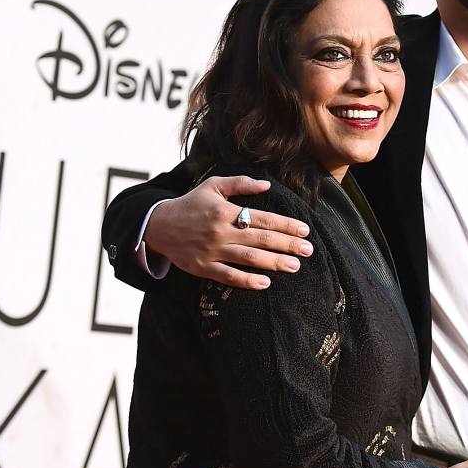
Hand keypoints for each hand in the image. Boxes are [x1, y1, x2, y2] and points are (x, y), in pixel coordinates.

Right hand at [144, 176, 311, 288]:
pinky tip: (265, 283)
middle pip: (261, 239)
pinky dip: (247, 281)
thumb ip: (240, 184)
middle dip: (287, 244)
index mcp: (225, 211)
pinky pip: (228, 276)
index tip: (304, 231)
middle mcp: (221, 231)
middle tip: (308, 250)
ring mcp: (212, 251)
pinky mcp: (203, 267)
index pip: (263, 219)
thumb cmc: (190, 204)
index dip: (286, 225)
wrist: (158, 225)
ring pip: (249, 258)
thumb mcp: (213, 186)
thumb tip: (267, 185)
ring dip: (274, 262)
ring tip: (294, 265)